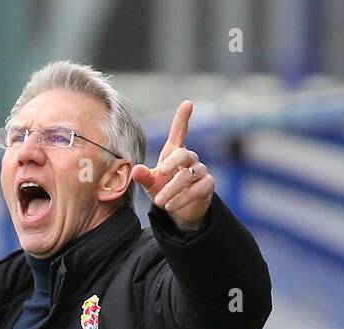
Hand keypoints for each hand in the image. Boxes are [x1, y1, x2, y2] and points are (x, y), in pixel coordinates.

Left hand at [131, 100, 214, 231]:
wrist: (178, 210)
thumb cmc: (164, 189)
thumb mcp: (151, 183)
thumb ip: (143, 176)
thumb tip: (135, 170)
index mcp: (174, 153)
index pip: (180, 132)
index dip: (183, 118)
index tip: (188, 103)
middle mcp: (190, 158)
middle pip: (183, 154)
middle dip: (171, 164)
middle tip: (161, 173)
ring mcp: (200, 171)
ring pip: (188, 176)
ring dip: (172, 189)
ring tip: (160, 201)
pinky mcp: (207, 185)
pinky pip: (197, 189)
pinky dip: (182, 198)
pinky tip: (170, 206)